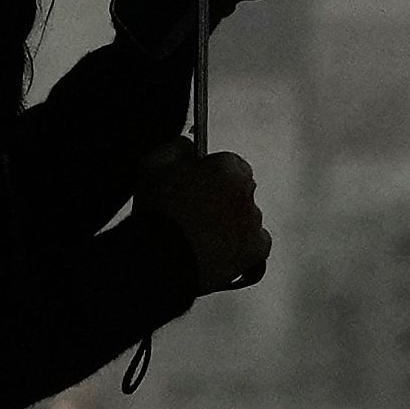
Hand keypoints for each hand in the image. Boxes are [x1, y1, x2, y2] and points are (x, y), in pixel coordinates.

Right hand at [132, 148, 270, 293]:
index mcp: (227, 167)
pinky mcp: (256, 250)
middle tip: (196, 212)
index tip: (197, 186)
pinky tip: (217, 250)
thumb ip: (177, 147)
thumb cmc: (158, 213)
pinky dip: (240, 247)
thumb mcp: (152, 165)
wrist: (162, 262)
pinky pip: (254, 244)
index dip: (211, 175)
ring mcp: (254, 222)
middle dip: (223, 198)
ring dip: (231, 222)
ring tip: (202, 236)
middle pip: (240, 189)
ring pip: (246, 217)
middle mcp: (247, 192)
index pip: (229, 163)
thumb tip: (189, 146)